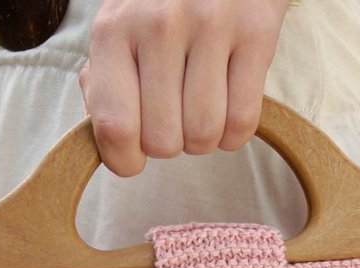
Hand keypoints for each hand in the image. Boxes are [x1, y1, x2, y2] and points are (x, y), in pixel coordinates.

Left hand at [78, 0, 292, 176]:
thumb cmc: (161, 6)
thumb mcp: (119, 33)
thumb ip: (103, 86)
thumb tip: (110, 141)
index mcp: (114, 30)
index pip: (115, 126)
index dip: (124, 160)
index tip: (134, 158)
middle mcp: (159, 24)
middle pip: (163, 141)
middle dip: (170, 143)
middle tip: (175, 115)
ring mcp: (211, 24)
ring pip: (204, 135)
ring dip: (204, 138)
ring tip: (202, 108)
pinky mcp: (256, 30)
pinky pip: (242, 121)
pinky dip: (235, 130)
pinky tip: (229, 105)